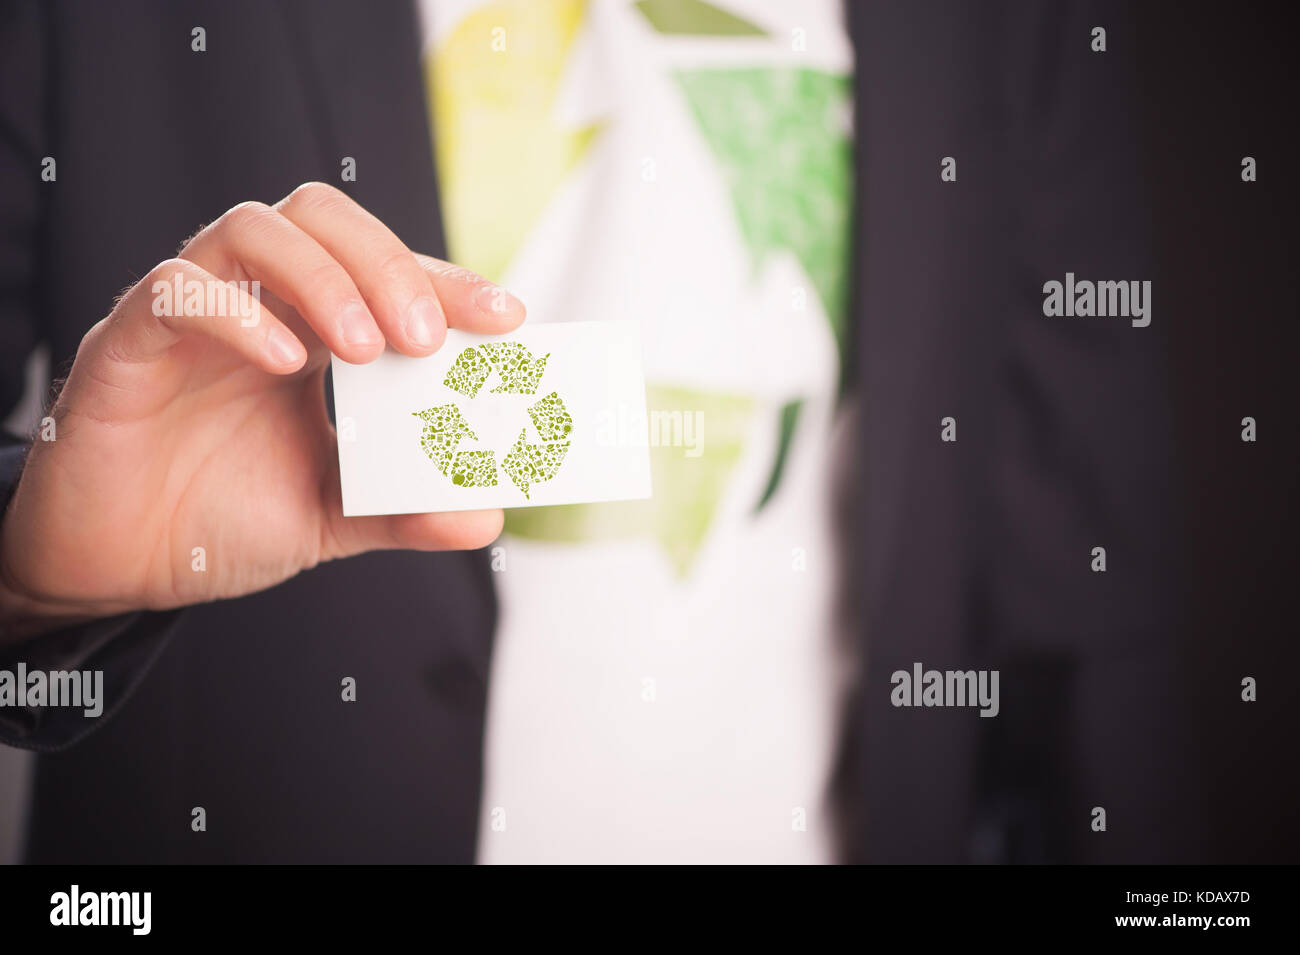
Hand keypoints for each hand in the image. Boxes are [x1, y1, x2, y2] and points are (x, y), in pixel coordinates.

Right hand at [0, 182, 522, 641]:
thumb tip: (486, 516)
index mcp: (308, 332)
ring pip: (251, 229)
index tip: (507, 316)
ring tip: (369, 349)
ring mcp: (189, 317)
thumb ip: (403, 510)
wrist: (117, 567)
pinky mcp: (126, 344)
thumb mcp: (331, 518)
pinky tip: (285, 362)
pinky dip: (235, 313)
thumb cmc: (217, 521)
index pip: (382, 271)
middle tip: (427, 336)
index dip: (445, 281)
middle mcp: (253, 305)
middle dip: (386, 264)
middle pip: (320, 219)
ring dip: (322, 278)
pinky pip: (172, 292)